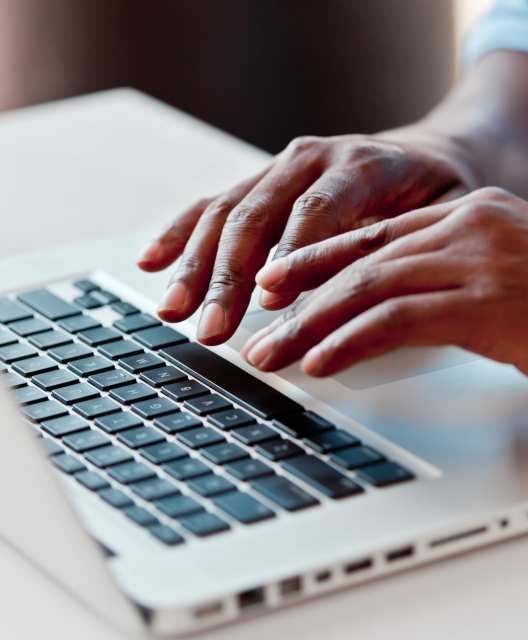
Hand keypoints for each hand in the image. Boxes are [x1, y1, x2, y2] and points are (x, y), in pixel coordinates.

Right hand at [137, 130, 474, 344]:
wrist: (425, 156)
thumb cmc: (434, 193)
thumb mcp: (444, 216)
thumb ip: (401, 250)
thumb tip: (356, 307)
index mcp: (361, 163)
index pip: (317, 210)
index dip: (292, 257)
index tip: (271, 303)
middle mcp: (311, 159)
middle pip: (257, 216)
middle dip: (228, 276)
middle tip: (211, 327)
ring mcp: (278, 169)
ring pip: (225, 213)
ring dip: (194, 265)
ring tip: (173, 308)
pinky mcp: (258, 184)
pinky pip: (210, 205)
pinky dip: (179, 233)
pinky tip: (153, 259)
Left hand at [240, 188, 527, 376]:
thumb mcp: (493, 279)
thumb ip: (438, 282)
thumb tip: (372, 309)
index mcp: (467, 215)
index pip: (371, 237)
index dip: (314, 259)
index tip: (272, 280)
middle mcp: (469, 225)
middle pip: (358, 262)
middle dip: (300, 298)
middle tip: (258, 326)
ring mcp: (480, 259)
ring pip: (368, 289)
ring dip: (310, 325)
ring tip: (271, 354)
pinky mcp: (489, 301)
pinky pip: (398, 320)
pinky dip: (351, 341)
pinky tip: (320, 361)